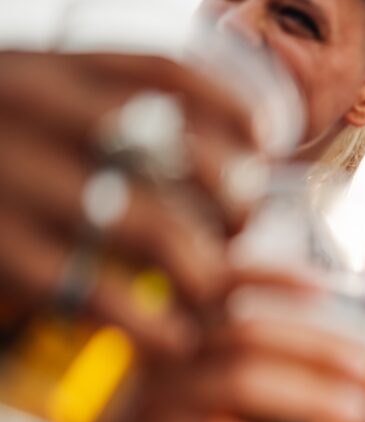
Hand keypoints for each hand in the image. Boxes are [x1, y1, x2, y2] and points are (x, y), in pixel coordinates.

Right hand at [0, 51, 260, 356]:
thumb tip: (224, 145)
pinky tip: (173, 336)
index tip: (268, 144)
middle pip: (182, 154)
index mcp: (53, 70)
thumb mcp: (33, 105)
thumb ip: (105, 110)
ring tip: (211, 292)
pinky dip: (156, 324)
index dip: (237, 111)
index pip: (171, 74)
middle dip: (234, 200)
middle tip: (241, 231)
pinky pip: (108, 295)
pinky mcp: (6, 256)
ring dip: (205, 271)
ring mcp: (20, 184)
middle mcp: (37, 113)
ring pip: (158, 229)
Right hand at [78, 267, 364, 421]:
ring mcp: (159, 394)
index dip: (280, 276)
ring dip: (312, 397)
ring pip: (241, 381)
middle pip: (251, 330)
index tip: (331, 287)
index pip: (231, 277)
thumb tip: (354, 357)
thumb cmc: (175, 414)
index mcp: (187, 316)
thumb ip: (260, 350)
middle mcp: (170, 343)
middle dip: (322, 348)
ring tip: (362, 416)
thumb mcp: (207, 369)